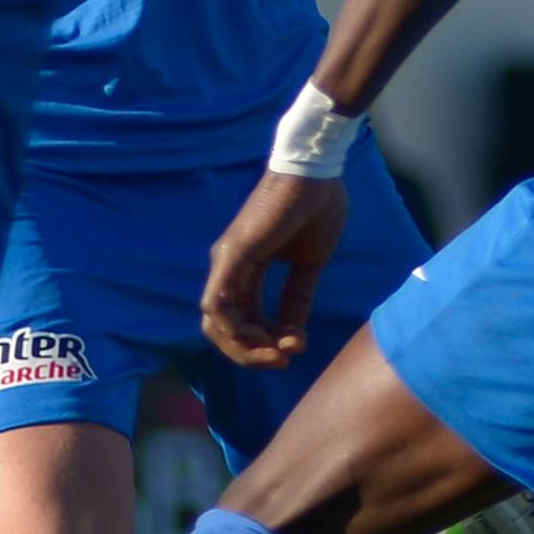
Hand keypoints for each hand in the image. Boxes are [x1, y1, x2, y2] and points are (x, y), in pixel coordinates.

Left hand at [202, 170, 345, 368]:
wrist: (316, 173)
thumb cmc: (316, 207)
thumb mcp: (310, 263)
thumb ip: (298, 296)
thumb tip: (294, 333)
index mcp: (246, 269)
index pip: (243, 319)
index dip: (267, 341)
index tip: (298, 347)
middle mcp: (228, 268)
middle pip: (224, 328)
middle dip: (253, 352)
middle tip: (284, 361)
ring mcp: (226, 262)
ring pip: (217, 323)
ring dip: (246, 348)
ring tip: (280, 355)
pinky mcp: (231, 256)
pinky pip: (219, 304)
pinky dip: (237, 330)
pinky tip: (264, 341)